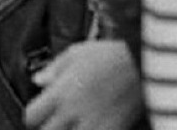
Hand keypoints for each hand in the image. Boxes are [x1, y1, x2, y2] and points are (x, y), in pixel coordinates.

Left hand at [23, 41, 143, 129]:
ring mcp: (94, 125)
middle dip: (47, 126)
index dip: (31, 116)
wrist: (145, 64)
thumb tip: (38, 79)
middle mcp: (73, 113)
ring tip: (74, 121)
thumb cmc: (113, 54)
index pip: (31, 117)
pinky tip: (92, 123)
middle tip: (55, 118)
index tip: (37, 112)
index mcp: (60, 93)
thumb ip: (54, 69)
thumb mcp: (77, 52)